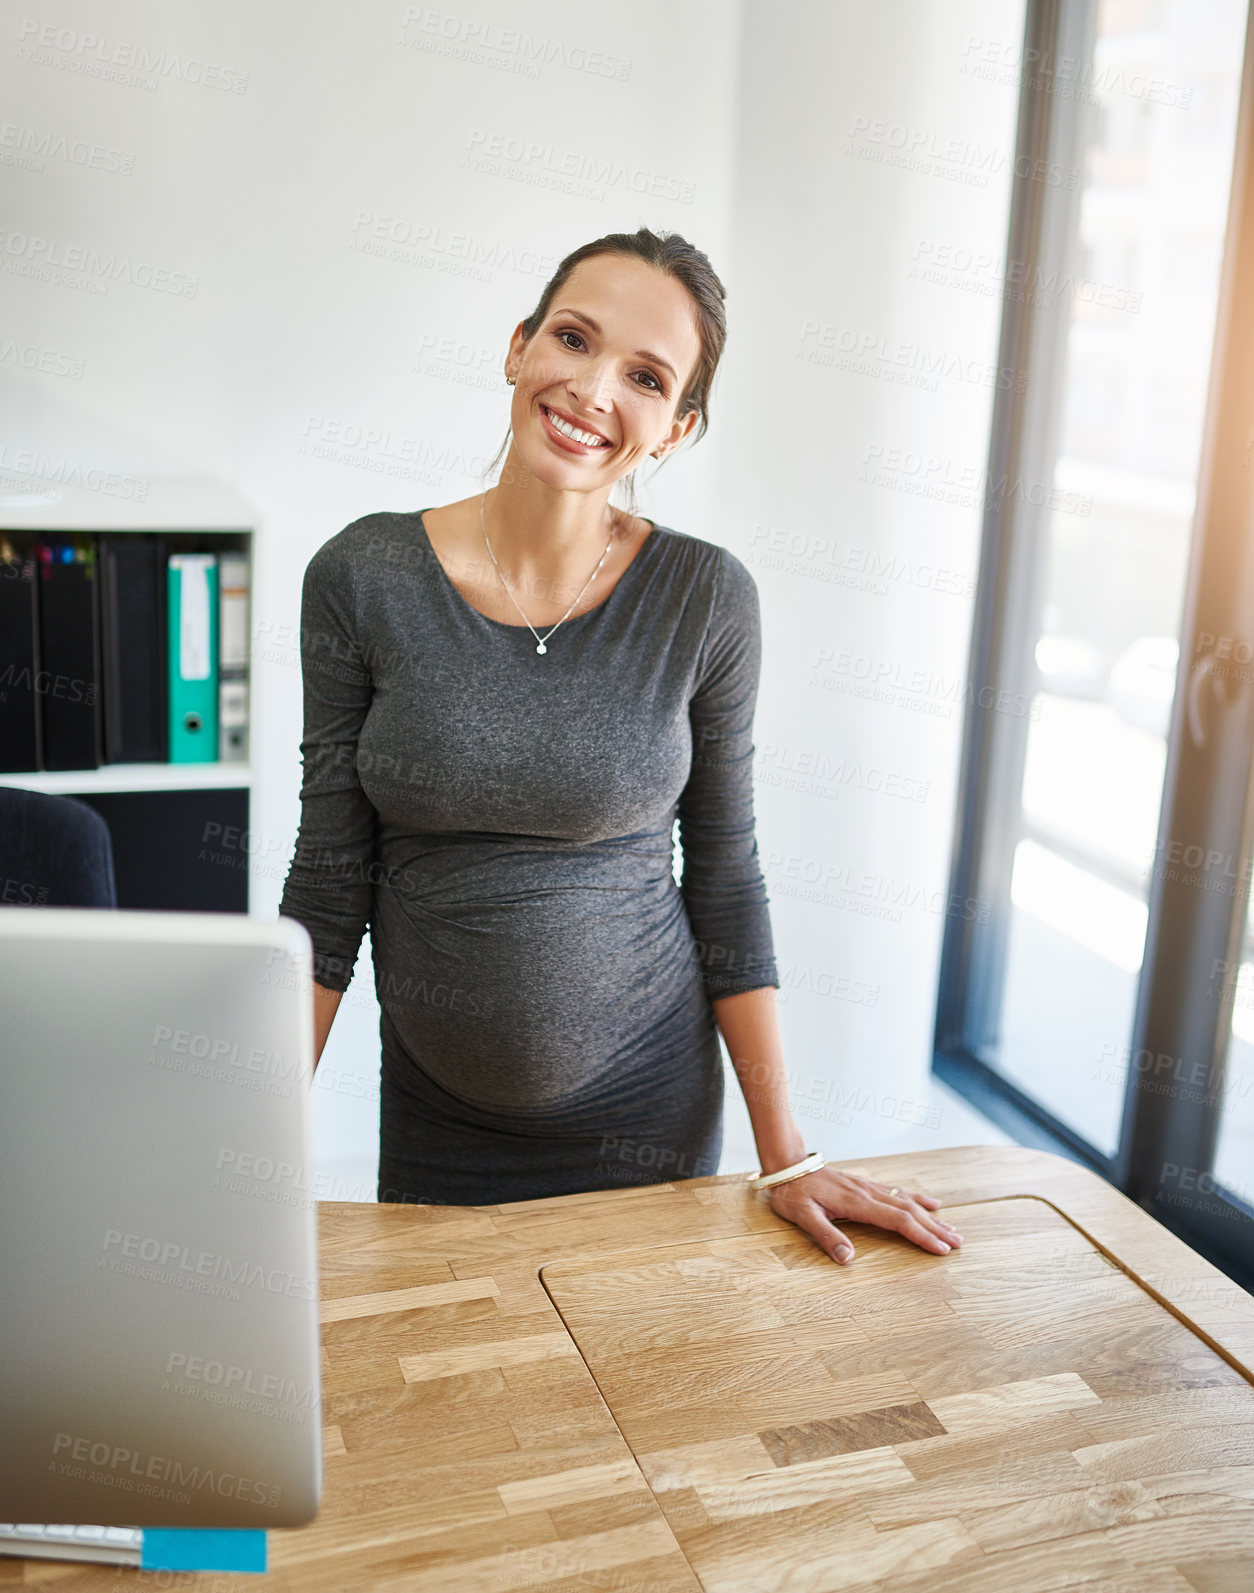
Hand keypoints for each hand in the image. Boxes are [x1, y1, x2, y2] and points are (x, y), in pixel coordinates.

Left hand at [765, 1166, 962, 1264]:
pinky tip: (932, 1204)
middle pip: (910, 1212)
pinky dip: (918, 1199)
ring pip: (907, 1201)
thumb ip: (826, 1237)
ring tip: (952, 1229)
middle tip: (959, 1244)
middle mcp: (868, 1193)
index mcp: (857, 1203)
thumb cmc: (793, 1193)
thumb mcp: (803, 1217)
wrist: (787, 1165)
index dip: (921, 1236)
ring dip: (931, 1217)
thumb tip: (849, 1259)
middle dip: (935, 1228)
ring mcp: (868, 1187)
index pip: (898, 1221)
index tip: (941, 1250)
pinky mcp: (865, 1185)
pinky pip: (899, 1192)